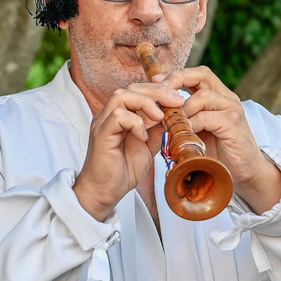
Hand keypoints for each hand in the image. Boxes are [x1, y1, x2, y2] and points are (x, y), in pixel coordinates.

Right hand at [73, 88, 167, 221]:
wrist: (105, 192)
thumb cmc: (124, 169)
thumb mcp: (149, 145)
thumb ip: (158, 129)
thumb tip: (176, 117)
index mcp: (121, 115)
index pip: (139, 90)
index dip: (160, 90)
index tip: (179, 99)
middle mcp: (109, 115)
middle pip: (132, 88)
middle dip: (158, 91)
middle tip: (177, 102)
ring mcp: (103, 123)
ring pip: (121, 95)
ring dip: (146, 103)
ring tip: (160, 117)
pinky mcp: (101, 135)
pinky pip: (118, 116)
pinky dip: (136, 122)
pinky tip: (143, 136)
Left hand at [160, 65, 280, 214]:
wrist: (245, 172)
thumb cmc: (220, 152)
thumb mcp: (199, 130)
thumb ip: (186, 117)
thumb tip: (157, 110)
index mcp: (220, 97)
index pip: (199, 74)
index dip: (177, 74)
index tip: (156, 81)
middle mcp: (228, 99)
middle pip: (202, 75)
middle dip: (177, 79)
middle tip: (159, 92)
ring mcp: (232, 109)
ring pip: (202, 96)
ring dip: (182, 108)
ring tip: (170, 122)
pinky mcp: (233, 124)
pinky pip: (206, 117)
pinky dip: (191, 124)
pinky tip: (183, 135)